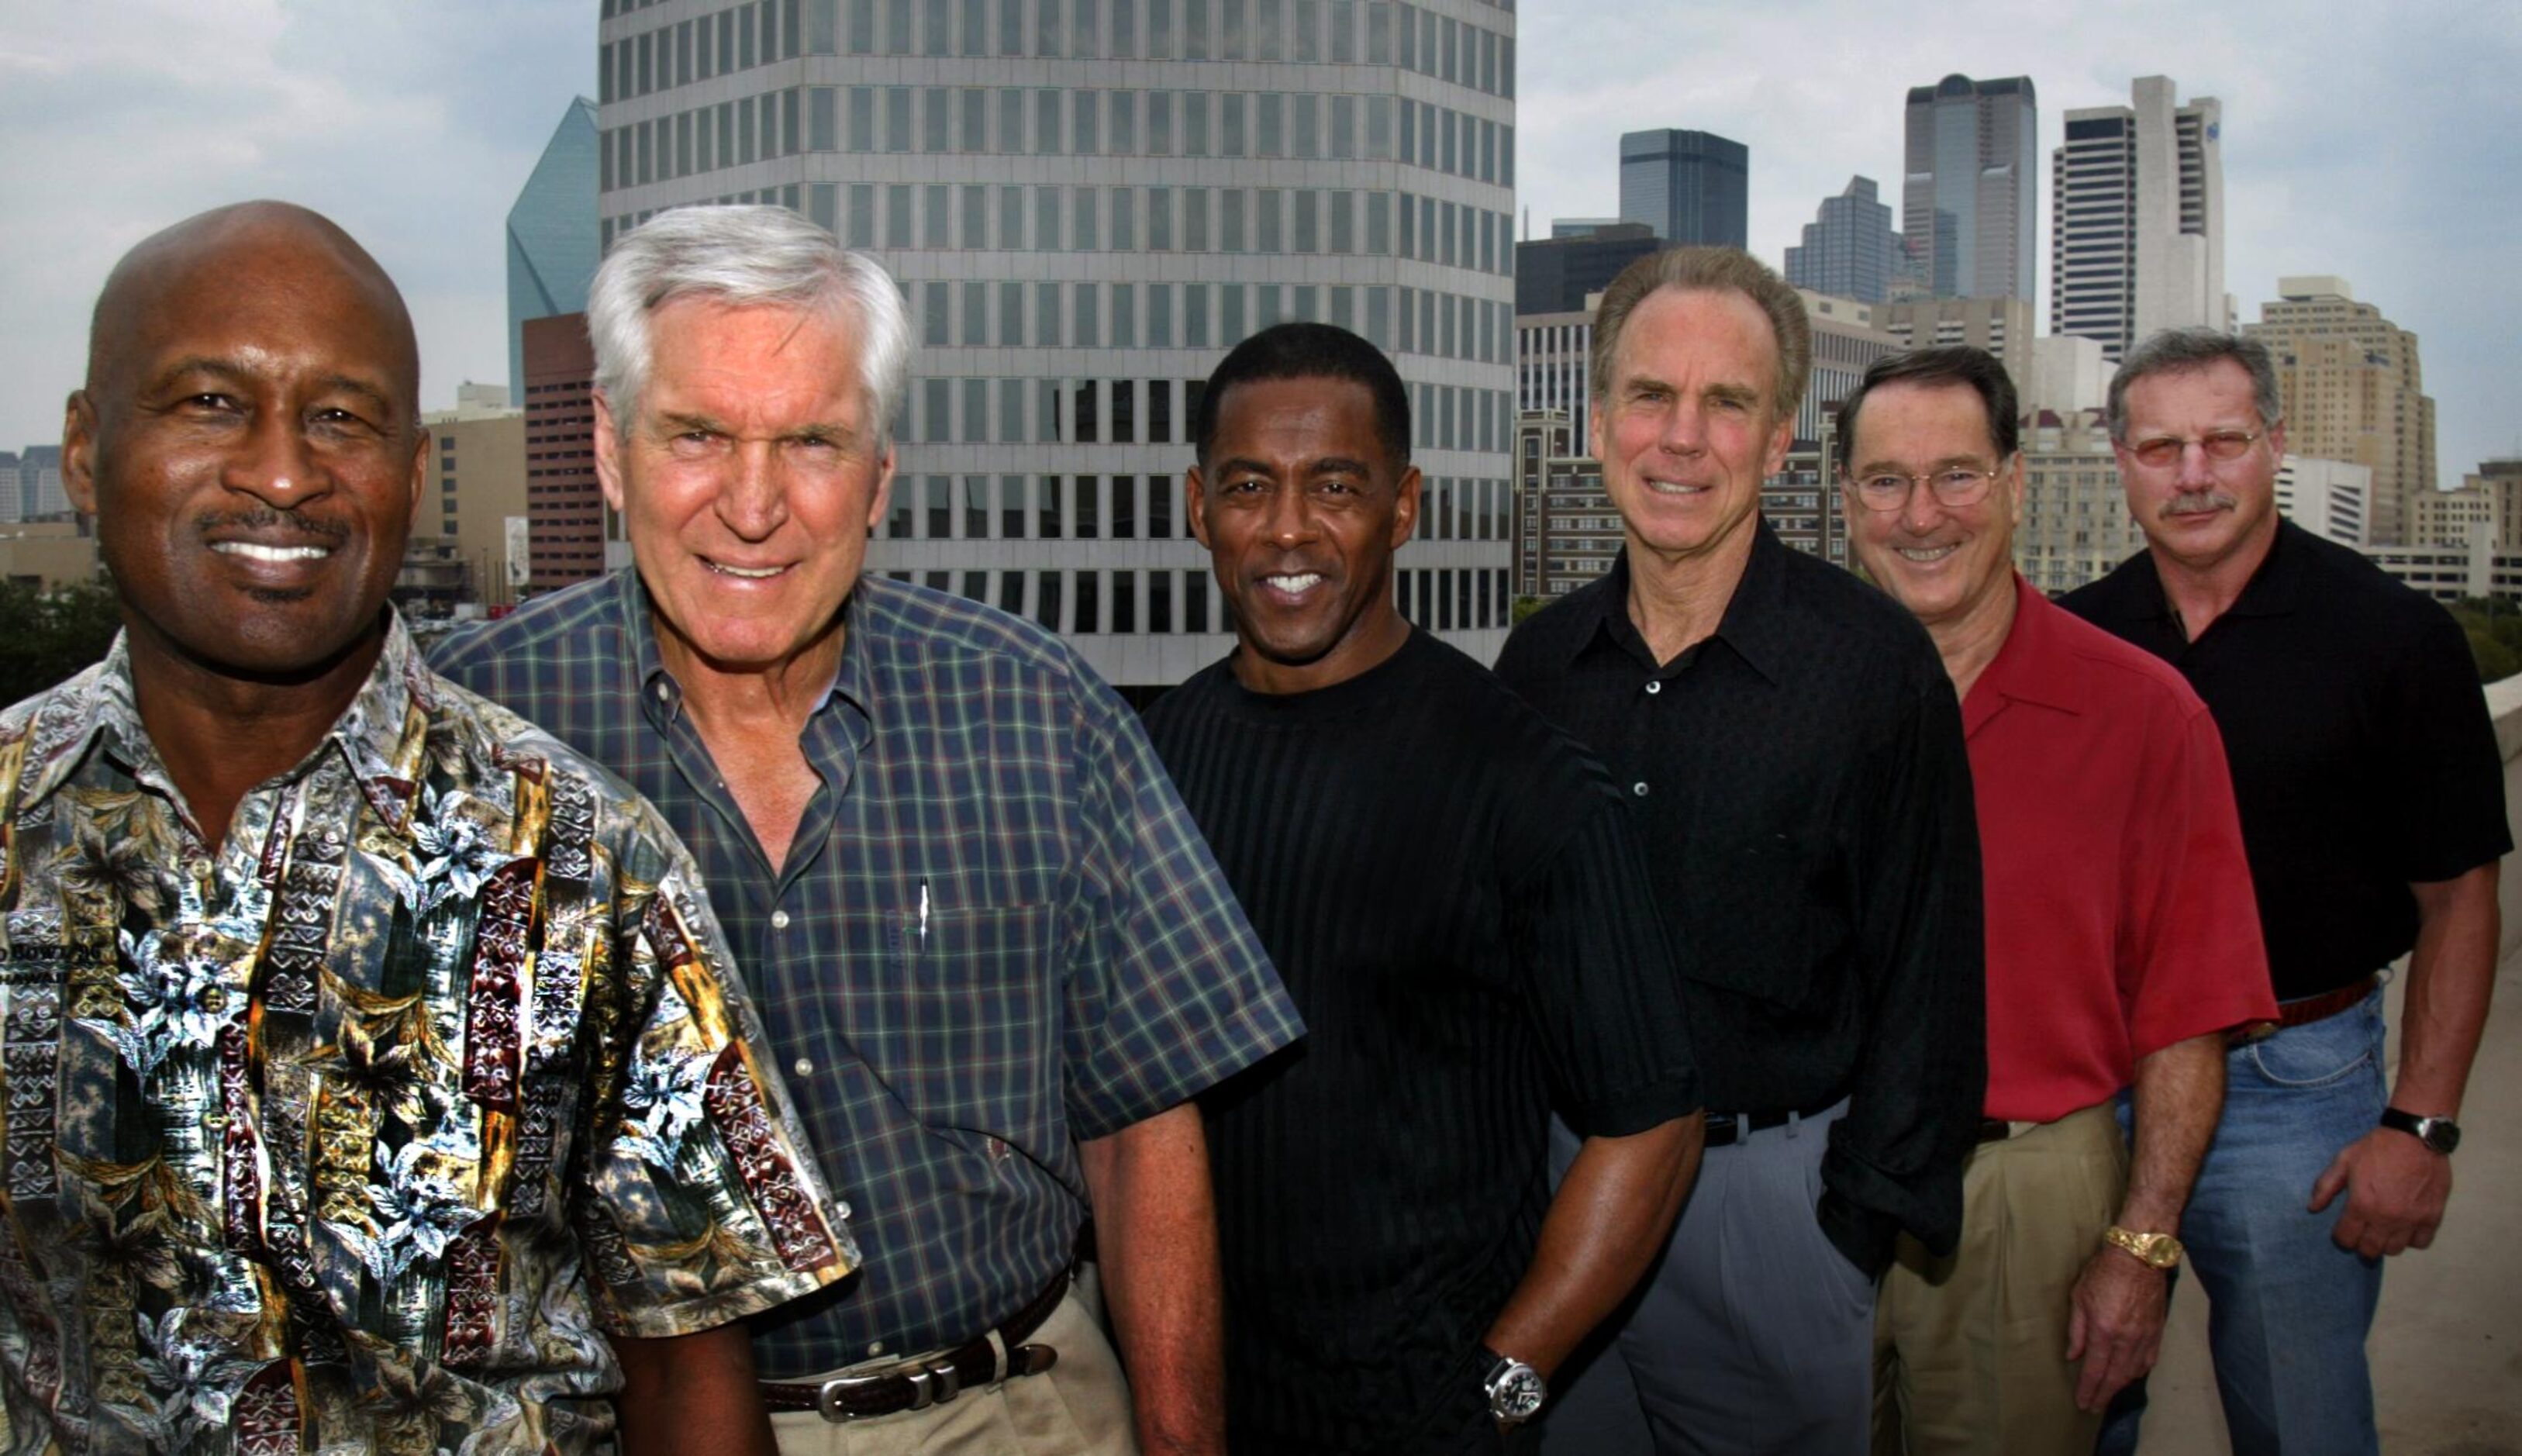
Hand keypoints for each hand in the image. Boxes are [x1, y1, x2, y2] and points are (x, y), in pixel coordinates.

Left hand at [2064, 1247, 2167, 1411]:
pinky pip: (2148, 1360)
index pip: (2094, 1369)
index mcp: (2103, 1330)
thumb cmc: (2104, 1272)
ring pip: (2133, 1372)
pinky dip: (2138, 1372)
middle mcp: (2126, 1339)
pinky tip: (2130, 1375)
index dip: (2088, 1389)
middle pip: (2115, 1377)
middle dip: (2103, 1395)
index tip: (2082, 1403)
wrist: (2140, 1256)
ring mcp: (2144, 1337)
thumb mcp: (2079, 1296)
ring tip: (2108, 1393)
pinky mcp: (2157, 1332)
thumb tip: (2072, 1356)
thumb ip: (2076, 1330)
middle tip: (2094, 1407)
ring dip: (2120, 1386)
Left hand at [2309, 1126, 2452, 1256]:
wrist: (2415, 1137)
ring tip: (2383, 1230)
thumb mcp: (2344, 1161)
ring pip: (2394, 1250)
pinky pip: (2421, 1243)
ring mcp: (2411, 1220)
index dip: (2341, 1236)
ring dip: (2386, 1243)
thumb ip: (2326, 1186)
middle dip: (2362, 1245)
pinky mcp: (2432, 1217)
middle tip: (2362, 1233)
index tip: (2343, 1230)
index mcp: (2361, 1205)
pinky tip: (2406, 1227)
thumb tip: (2312, 1208)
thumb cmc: (2376, 1148)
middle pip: (2370, 1250)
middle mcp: (2386, 1218)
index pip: (2346, 1238)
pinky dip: (2412, 1239)